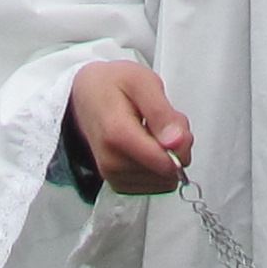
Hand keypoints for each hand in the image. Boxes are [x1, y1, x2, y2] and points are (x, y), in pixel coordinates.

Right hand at [70, 59, 192, 193]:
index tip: (172, 121)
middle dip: (175, 148)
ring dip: (167, 156)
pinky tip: (146, 145)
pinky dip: (158, 166)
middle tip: (159, 121)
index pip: (165, 164)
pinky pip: (155, 185)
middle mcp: (112, 163)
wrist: (85, 94)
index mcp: (117, 135)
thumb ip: (162, 113)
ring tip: (151, 131)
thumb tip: (178, 143)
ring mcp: (113, 176)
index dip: (181, 144)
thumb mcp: (142, 82)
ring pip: (164, 180)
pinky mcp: (119, 184)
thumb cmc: (113, 85)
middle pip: (167, 172)